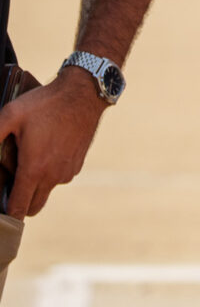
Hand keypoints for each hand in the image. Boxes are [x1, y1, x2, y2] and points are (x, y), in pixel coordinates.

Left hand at [0, 67, 108, 217]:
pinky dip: (51, 173)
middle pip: (34, 207)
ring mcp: (67, 171)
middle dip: (21, 204)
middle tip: (11, 187)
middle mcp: (53, 175)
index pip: (17, 208)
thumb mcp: (10, 115)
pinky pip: (60, 177)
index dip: (6, 213)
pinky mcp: (77, 164)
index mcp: (34, 169)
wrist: (83, 93)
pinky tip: (47, 152)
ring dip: (37, 186)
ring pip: (47, 191)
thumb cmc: (45, 103)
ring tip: (30, 161)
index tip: (1, 207)